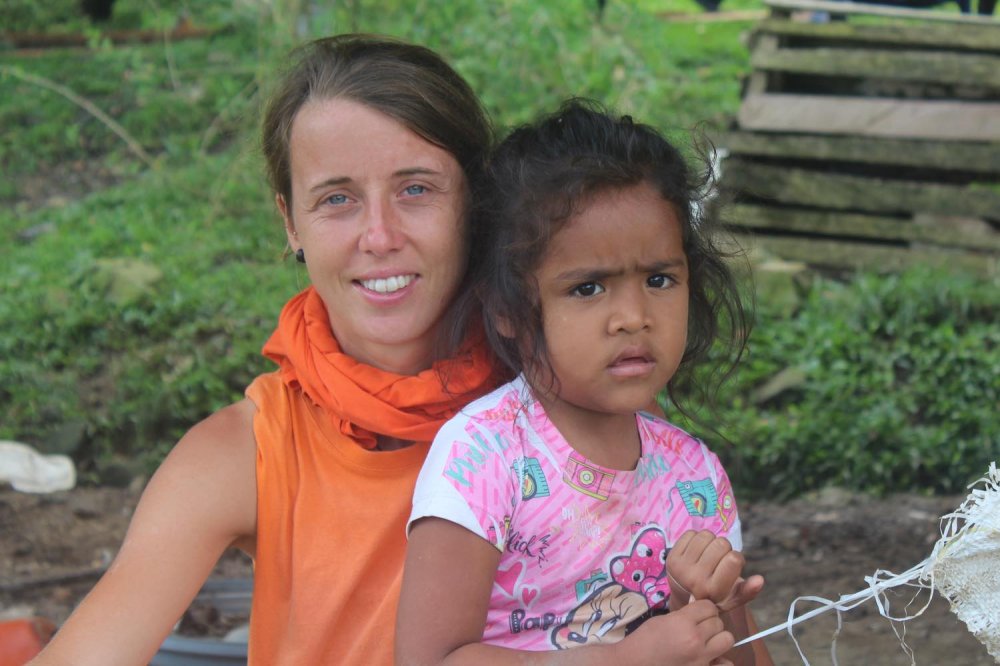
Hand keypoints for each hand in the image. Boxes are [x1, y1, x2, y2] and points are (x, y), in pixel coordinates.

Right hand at [619, 598, 733, 665]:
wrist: (633, 664)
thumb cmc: (643, 641)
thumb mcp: (662, 621)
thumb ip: (683, 617)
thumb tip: (699, 614)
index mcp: (683, 622)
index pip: (709, 606)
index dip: (704, 609)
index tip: (698, 614)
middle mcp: (696, 640)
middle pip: (719, 623)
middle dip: (710, 624)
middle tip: (699, 629)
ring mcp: (701, 659)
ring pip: (727, 640)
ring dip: (718, 640)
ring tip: (706, 643)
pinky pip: (726, 664)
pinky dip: (720, 661)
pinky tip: (709, 660)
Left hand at [667, 530, 763, 612]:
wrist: (685, 596)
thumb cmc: (714, 595)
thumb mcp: (733, 598)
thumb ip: (748, 591)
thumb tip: (760, 580)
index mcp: (713, 590)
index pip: (734, 559)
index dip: (737, 558)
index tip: (732, 565)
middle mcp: (695, 579)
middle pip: (722, 543)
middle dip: (725, 548)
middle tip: (720, 560)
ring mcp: (681, 567)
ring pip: (706, 535)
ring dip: (711, 542)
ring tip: (709, 554)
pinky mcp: (671, 557)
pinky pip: (690, 533)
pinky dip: (697, 539)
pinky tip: (697, 551)